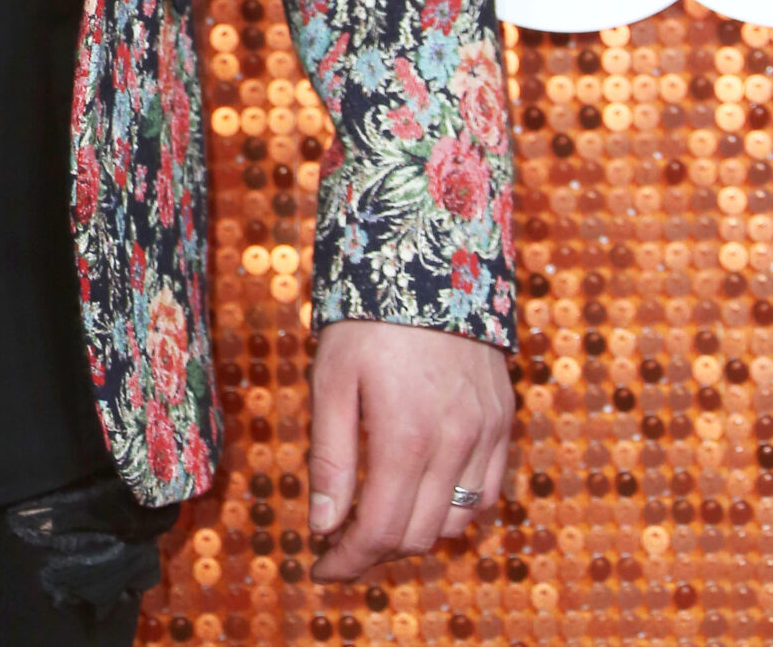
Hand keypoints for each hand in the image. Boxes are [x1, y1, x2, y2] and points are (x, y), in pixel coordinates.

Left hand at [307, 319, 513, 583]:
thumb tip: (324, 525)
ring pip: (457, 523)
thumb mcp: (332, 378)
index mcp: (406, 436)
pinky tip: (425, 491)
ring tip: (380, 513)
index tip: (322, 569)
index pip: (381, 531)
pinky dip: (456, 508)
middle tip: (343, 541)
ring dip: (417, 531)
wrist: (430, 257)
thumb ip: (331, 456)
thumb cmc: (369, 316)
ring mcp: (486, 434)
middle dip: (377, 550)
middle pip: (420, 536)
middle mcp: (455, 444)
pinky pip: (487, 493)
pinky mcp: (503, 421)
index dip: (349, 560)